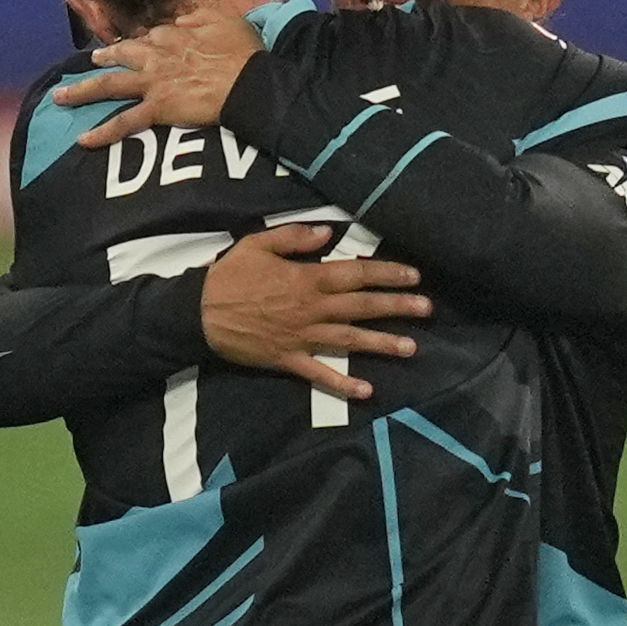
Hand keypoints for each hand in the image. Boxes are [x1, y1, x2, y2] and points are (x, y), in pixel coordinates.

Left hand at [51, 3, 261, 145]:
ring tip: (62, 96)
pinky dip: (103, 132)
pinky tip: (83, 140)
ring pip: (110, 84)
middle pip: (122, 53)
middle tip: (93, 60)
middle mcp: (156, 55)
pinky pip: (125, 122)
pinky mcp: (157, 107)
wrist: (249, 82)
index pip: (150, 35)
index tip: (138, 43)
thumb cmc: (244, 53)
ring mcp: (153, 82)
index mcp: (173, 33)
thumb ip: (200, 15)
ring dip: (82, 90)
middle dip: (104, 57)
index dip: (143, 40)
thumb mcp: (225, 20)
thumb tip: (184, 16)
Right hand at [195, 224, 425, 405]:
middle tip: (428, 309)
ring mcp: (302, 337)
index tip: (414, 276)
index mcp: (307, 278)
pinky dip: (342, 384)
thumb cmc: (229, 276)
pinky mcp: (288, 359)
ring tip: (412, 348)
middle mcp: (312, 309)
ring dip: (382, 344)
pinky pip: (320, 374)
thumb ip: (295, 238)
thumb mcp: (259, 244)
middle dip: (397, 307)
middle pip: (362, 307)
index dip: (388, 274)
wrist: (198, 314)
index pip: (357, 274)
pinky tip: (366, 391)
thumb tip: (328, 234)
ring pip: (350, 340)